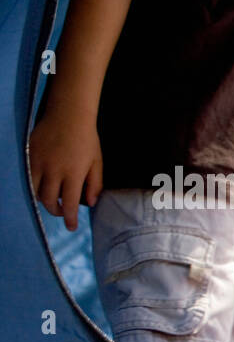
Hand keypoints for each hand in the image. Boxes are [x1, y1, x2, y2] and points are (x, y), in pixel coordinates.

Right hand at [28, 108, 102, 230]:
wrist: (69, 114)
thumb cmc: (87, 139)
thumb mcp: (97, 162)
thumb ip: (94, 184)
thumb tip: (90, 203)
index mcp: (74, 173)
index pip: (68, 204)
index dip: (69, 219)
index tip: (71, 227)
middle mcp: (54, 170)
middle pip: (48, 200)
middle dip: (55, 211)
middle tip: (62, 212)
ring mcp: (39, 162)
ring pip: (35, 191)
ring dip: (42, 200)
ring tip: (51, 200)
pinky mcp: (29, 154)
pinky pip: (27, 177)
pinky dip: (33, 186)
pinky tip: (41, 187)